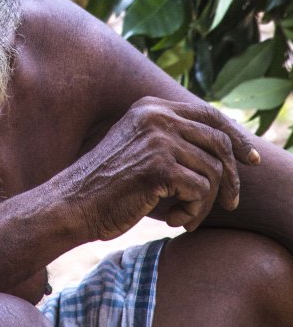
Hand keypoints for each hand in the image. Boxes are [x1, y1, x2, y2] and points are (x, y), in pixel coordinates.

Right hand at [66, 97, 260, 240]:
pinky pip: (201, 192)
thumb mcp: (140, 148)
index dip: (235, 136)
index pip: (209, 114)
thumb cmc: (107, 184)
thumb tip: (225, 149)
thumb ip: (172, 140)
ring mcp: (158, 138)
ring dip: (204, 203)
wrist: (75, 202)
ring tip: (183, 215)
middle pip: (218, 142)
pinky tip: (173, 219)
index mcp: (150, 107)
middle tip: (232, 204)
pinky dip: (193, 212)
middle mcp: (156, 116)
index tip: (250, 159)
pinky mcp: (160, 166)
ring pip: (213, 171)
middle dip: (231, 178)